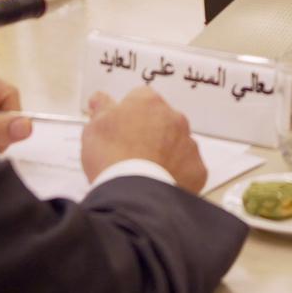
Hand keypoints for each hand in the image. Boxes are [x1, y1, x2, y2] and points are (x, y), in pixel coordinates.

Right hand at [81, 87, 208, 193]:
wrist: (133, 193)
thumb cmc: (111, 156)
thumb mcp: (94, 127)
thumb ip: (101, 108)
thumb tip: (100, 99)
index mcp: (148, 102)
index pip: (140, 99)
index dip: (128, 115)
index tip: (119, 130)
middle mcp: (174, 118)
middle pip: (162, 120)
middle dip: (150, 132)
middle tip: (131, 153)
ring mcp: (189, 143)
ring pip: (177, 144)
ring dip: (165, 152)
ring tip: (144, 171)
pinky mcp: (197, 169)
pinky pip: (188, 168)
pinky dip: (177, 174)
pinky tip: (159, 183)